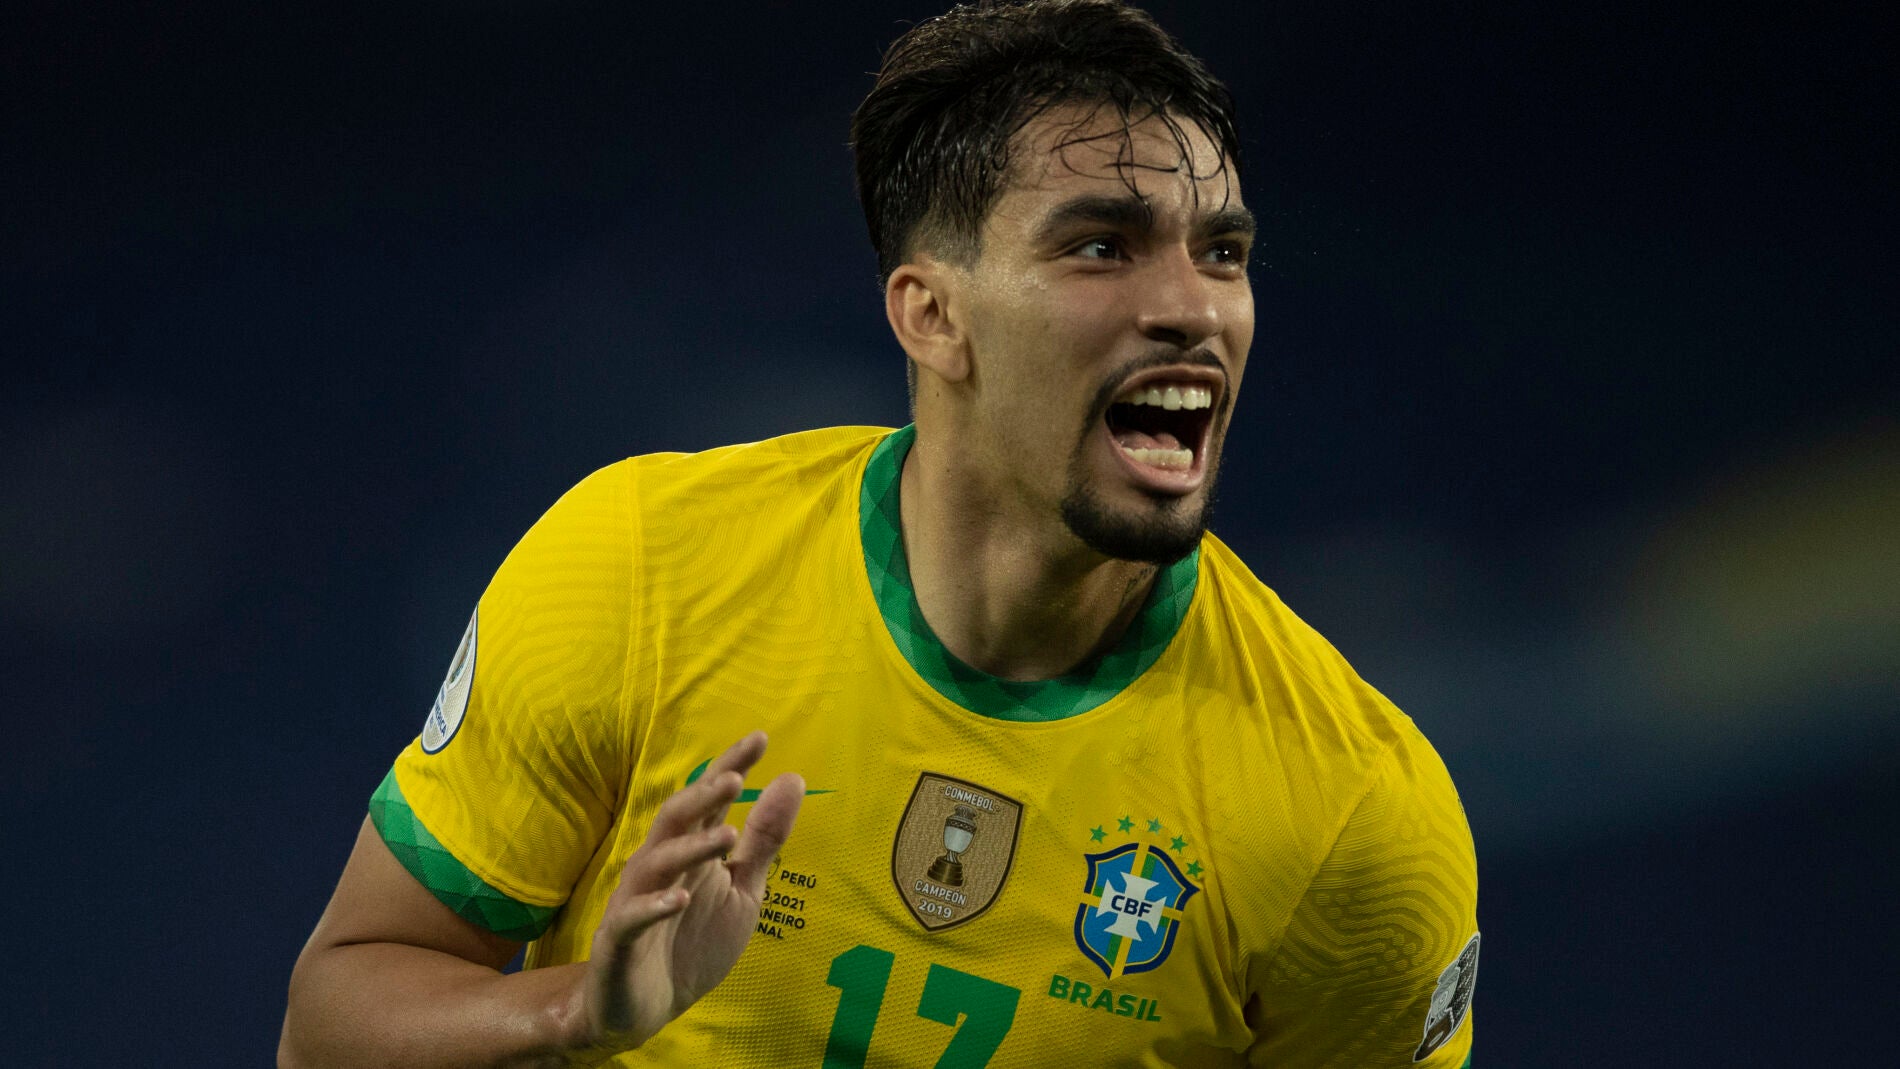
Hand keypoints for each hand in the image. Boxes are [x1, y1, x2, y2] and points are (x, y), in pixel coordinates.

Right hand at [565, 732, 802, 1055]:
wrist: (643, 1008)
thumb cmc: (692, 941)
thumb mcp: (742, 890)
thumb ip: (764, 840)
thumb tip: (792, 778)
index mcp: (691, 851)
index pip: (710, 801)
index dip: (730, 767)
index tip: (760, 738)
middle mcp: (660, 866)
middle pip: (676, 820)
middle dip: (703, 797)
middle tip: (736, 778)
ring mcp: (636, 900)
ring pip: (656, 862)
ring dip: (690, 847)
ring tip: (726, 836)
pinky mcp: (619, 940)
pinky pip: (632, 917)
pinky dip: (654, 906)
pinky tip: (678, 899)